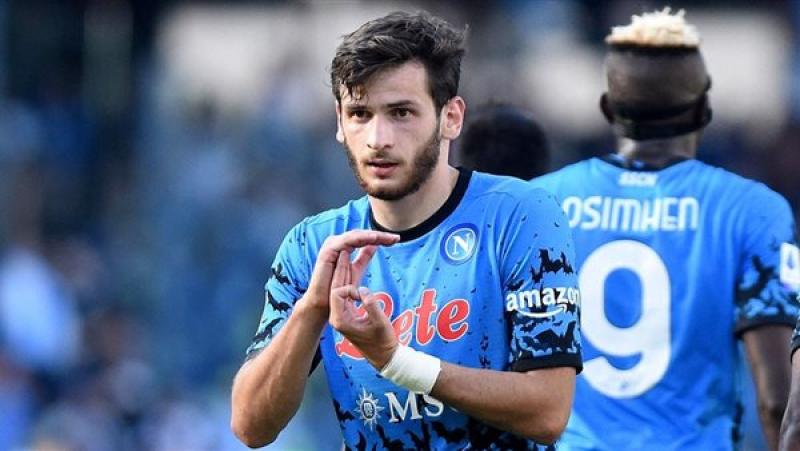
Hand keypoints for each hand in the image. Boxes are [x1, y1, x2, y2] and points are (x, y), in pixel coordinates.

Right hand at [301, 230, 398, 319]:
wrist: (325, 303)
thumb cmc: (338, 288)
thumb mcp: (356, 270)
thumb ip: (364, 257)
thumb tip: (375, 246)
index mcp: (344, 245)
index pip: (364, 238)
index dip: (380, 238)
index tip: (397, 240)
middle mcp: (338, 242)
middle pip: (361, 235)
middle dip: (379, 235)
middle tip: (396, 238)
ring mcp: (332, 245)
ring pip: (355, 236)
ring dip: (371, 235)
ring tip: (385, 237)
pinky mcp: (328, 251)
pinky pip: (346, 242)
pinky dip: (359, 239)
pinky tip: (372, 239)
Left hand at [329, 250, 397, 368]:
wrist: (385, 357)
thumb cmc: (383, 343)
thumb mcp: (379, 323)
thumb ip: (370, 304)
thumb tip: (364, 291)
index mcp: (340, 320)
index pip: (337, 293)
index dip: (350, 288)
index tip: (364, 294)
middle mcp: (338, 316)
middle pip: (336, 286)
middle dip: (342, 268)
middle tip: (345, 249)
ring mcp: (343, 313)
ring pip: (342, 286)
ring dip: (347, 270)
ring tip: (350, 252)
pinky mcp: (350, 312)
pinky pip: (348, 291)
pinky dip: (353, 278)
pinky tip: (358, 266)